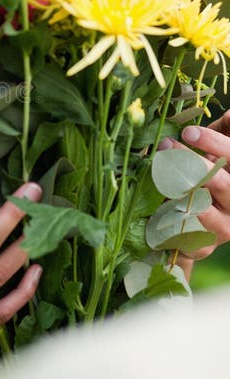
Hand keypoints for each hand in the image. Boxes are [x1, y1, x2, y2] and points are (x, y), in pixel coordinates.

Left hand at [162, 109, 229, 259]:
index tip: (187, 132)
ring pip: (201, 210)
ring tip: (157, 173)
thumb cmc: (210, 174)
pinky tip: (156, 204)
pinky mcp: (203, 247)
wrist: (202, 220)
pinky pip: (184, 234)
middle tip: (165, 146)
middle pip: (219, 183)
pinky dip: (168, 219)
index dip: (212, 142)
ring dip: (175, 190)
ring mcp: (223, 228)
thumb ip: (226, 132)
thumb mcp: (220, 151)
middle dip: (189, 161)